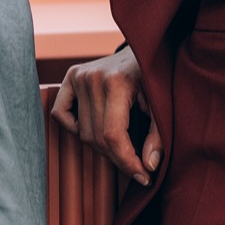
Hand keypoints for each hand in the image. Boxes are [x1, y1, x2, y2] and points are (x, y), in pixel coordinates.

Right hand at [50, 48, 159, 184]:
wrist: (146, 47)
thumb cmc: (156, 77)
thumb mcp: (163, 105)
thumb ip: (157, 136)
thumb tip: (148, 166)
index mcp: (116, 82)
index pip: (113, 136)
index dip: (127, 162)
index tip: (143, 177)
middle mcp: (92, 77)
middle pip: (97, 138)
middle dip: (118, 158)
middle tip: (137, 165)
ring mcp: (79, 75)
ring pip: (82, 132)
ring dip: (102, 147)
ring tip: (122, 147)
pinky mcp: (71, 76)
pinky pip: (62, 114)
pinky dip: (74, 128)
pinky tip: (95, 129)